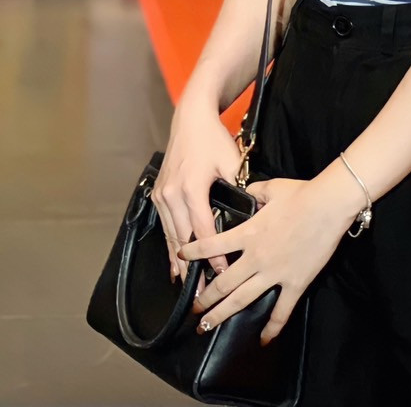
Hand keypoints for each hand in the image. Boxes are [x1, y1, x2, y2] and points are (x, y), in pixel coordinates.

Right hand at [152, 87, 241, 289]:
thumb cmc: (213, 138)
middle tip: (202, 293)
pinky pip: (164, 226)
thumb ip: (240, 188)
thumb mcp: (231, 161)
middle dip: (192, 268)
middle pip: (182, 240)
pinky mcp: (158, 193)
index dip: (213, 255)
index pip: (203, 231)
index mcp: (192, 188)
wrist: (191, 118)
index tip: (222, 274)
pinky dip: (170, 245)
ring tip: (187, 286)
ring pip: (171, 236)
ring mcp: (162, 195)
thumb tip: (252, 213)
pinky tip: (174, 263)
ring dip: (178, 262)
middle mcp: (172, 195)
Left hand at [179, 169, 362, 343]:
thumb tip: (248, 191)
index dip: (194, 252)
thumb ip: (255, 191)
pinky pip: (281, 310)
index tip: (182, 257)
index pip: (213, 245)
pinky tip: (263, 339)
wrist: (328, 206)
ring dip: (222, 314)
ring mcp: (274, 273)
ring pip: (242, 299)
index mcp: (248, 233)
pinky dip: (272, 327)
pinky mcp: (294, 283)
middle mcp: (256, 257)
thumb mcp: (271, 188)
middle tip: (194, 309)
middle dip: (205, 298)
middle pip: (223, 283)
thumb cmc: (300, 194)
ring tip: (206, 326)